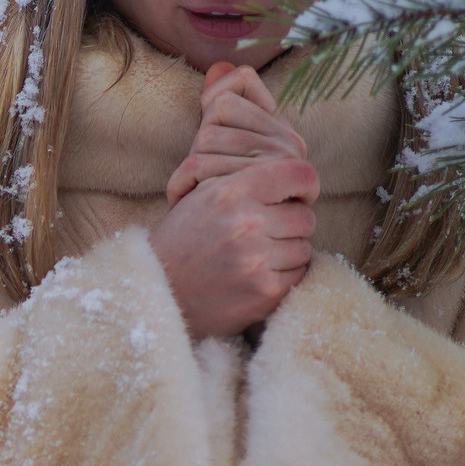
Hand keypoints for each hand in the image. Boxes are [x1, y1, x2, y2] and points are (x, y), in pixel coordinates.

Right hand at [150, 156, 318, 339]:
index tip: (298, 195)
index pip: (299, 174)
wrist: (159, 290)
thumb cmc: (183, 239)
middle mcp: (246, 223)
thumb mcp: (202, 196)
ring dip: (287, 252)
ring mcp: (257, 259)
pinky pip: (299, 275)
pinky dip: (284, 275)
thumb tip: (296, 174)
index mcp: (230, 192)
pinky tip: (258, 274)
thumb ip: (245, 181)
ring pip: (304, 247)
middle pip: (305, 216)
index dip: (305, 185)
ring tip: (257, 255)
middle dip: (290, 224)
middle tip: (265, 232)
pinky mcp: (265, 291)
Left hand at [165, 62, 309, 204]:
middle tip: (204, 178)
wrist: (221, 257)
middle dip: (199, 145)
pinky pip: (196, 164)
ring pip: (206, 137)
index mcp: (285, 134)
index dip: (213, 102)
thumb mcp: (224, 148)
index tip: (212, 129)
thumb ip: (227, 102)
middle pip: (217, 114)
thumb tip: (221, 65)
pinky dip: (181, 181)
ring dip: (190, 168)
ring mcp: (277, 173)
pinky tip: (186, 198)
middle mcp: (291, 148)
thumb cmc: (223, 199)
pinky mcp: (253, 198)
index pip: (237, 84)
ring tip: (198, 193)